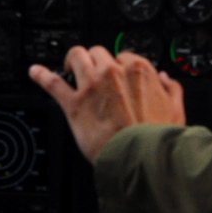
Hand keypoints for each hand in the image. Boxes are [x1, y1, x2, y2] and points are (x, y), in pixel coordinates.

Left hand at [28, 45, 186, 163]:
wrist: (139, 159)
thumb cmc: (156, 138)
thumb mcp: (176, 111)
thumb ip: (171, 89)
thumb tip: (165, 79)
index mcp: (138, 70)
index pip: (124, 56)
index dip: (119, 67)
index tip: (116, 76)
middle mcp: (112, 72)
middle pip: (98, 53)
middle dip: (96, 62)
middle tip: (94, 74)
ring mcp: (91, 86)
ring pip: (76, 56)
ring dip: (73, 61)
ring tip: (70, 68)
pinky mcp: (74, 103)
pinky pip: (53, 83)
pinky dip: (41, 75)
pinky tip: (35, 72)